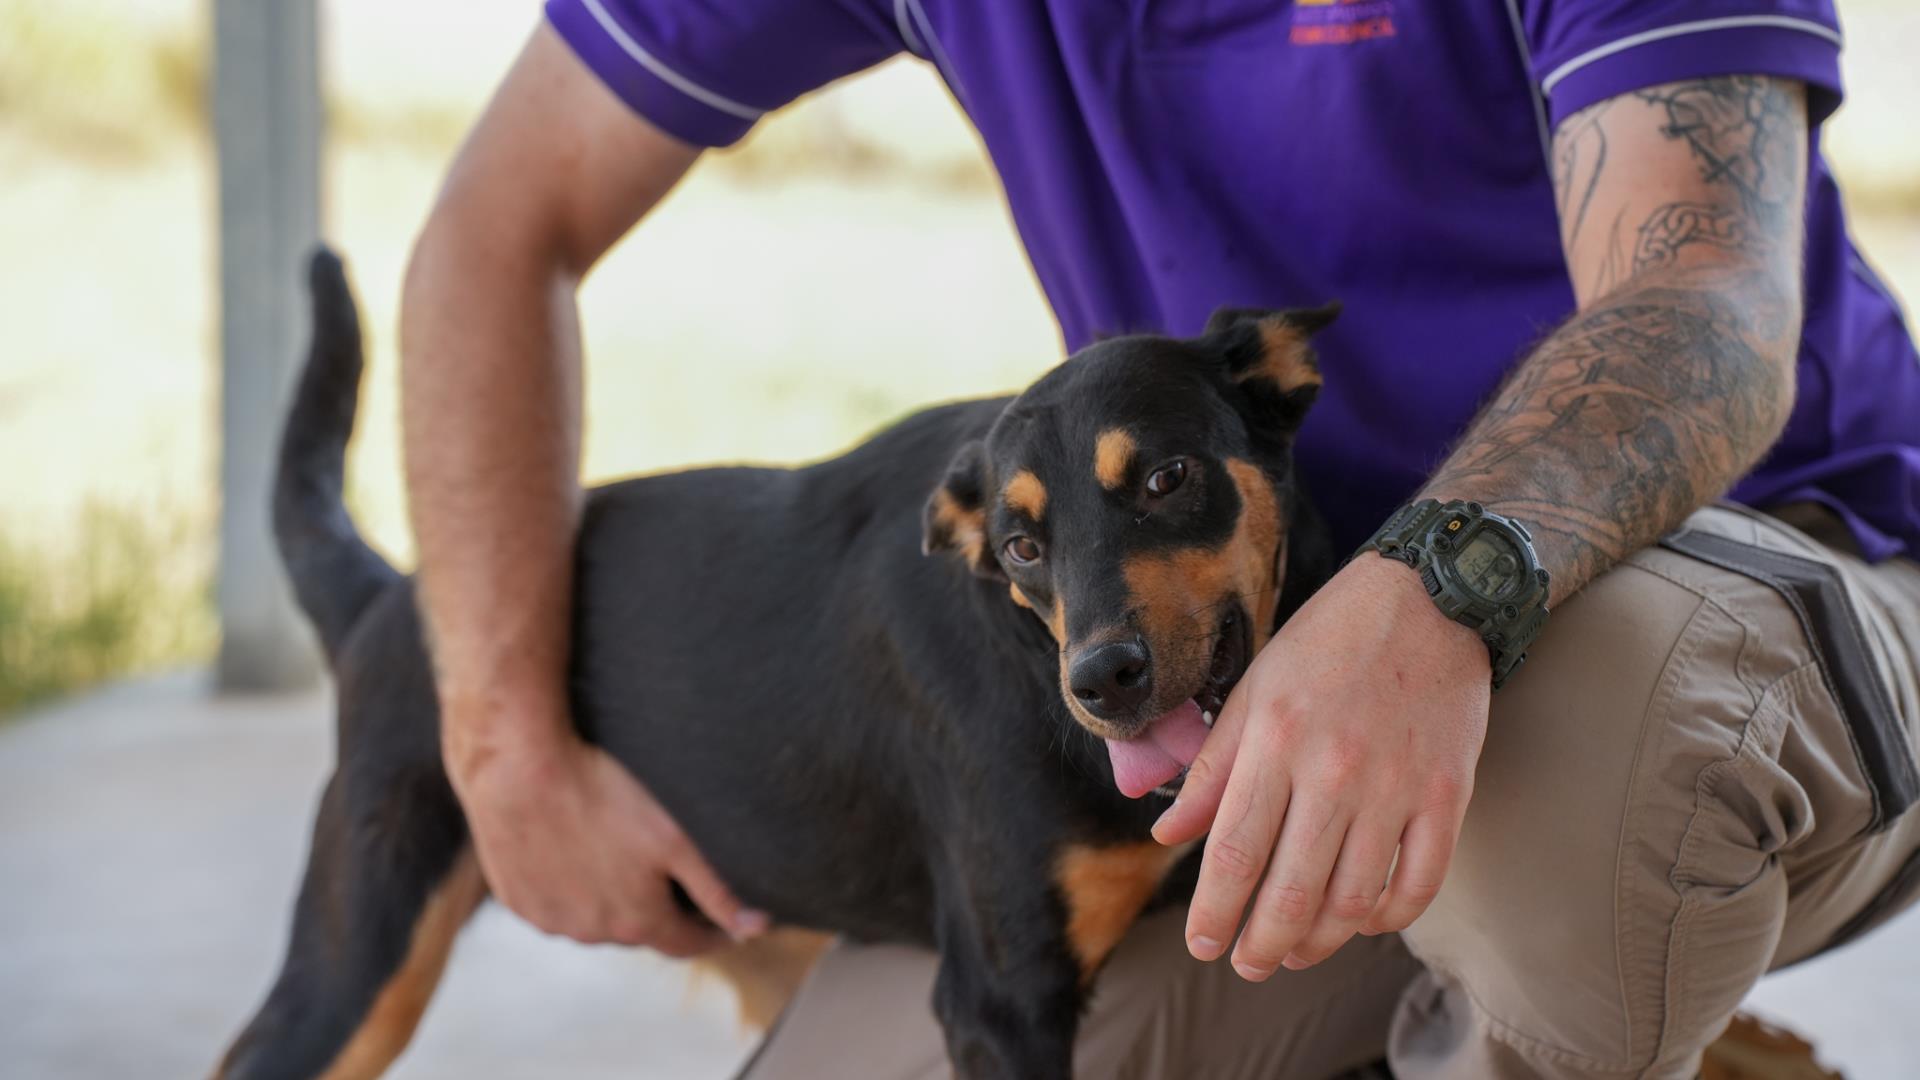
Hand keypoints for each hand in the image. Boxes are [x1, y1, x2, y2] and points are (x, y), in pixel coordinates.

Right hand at [445, 700, 768, 953]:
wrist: (519, 771)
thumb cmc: (604, 796)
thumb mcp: (675, 839)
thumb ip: (717, 890)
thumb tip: (756, 928)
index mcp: (637, 922)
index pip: (687, 944)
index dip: (712, 934)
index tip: (727, 924)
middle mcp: (593, 932)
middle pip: (640, 929)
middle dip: (661, 909)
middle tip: (672, 876)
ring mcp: (551, 919)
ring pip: (595, 918)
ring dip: (612, 899)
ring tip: (620, 857)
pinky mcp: (518, 900)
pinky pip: (556, 903)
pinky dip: (571, 888)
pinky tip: (576, 852)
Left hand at [1151, 554, 1489, 978]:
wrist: (1431, 597)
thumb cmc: (1328, 642)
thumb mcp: (1254, 690)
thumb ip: (1213, 769)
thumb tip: (1168, 833)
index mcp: (1275, 741)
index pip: (1234, 854)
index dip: (1214, 913)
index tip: (1202, 945)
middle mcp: (1334, 770)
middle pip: (1291, 892)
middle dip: (1261, 946)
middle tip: (1248, 965)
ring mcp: (1396, 787)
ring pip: (1354, 901)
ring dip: (1319, 942)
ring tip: (1295, 953)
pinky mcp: (1447, 794)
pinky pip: (1418, 882)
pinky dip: (1389, 918)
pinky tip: (1364, 921)